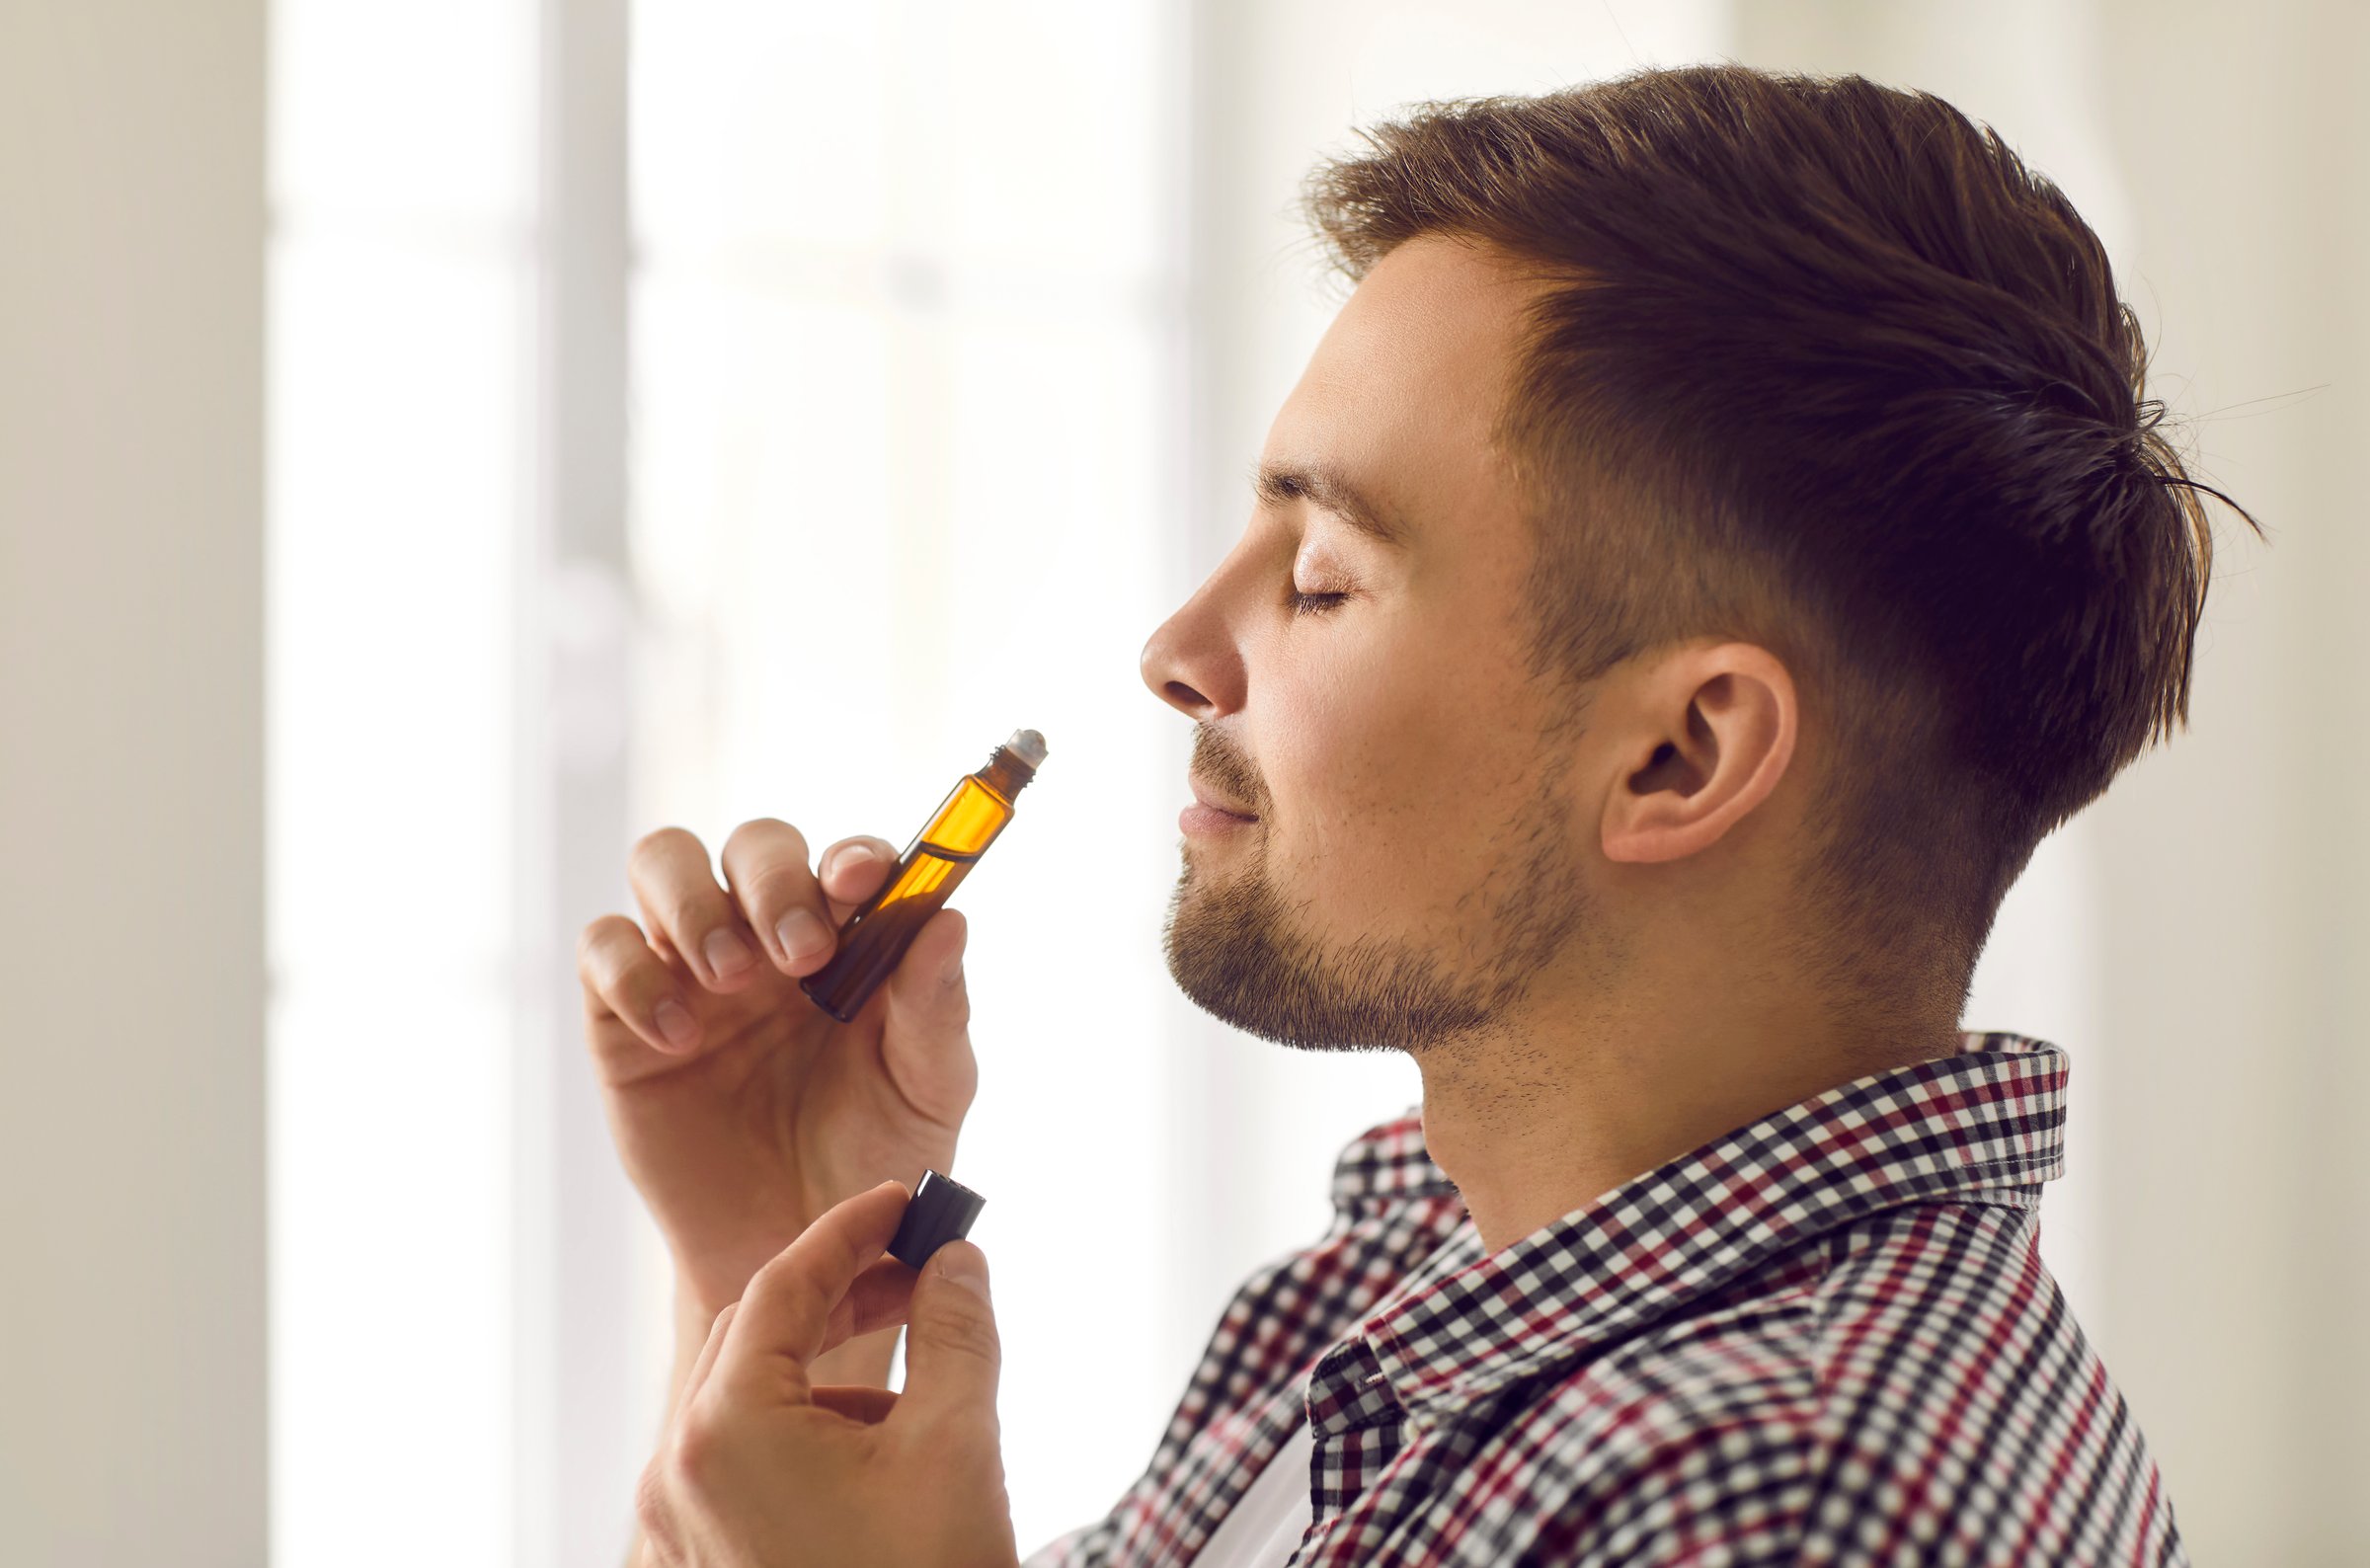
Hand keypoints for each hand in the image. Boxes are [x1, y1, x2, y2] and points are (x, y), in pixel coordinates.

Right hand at [578, 820, 976, 1326]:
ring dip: (695, 904)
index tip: (863, 882)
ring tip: (730, 980)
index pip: (847, 863)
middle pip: (753, 845)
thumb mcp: (927, 1093)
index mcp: (852, 941)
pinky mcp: (625, 1020)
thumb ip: (936, 1007)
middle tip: (799, 955)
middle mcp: (770, 938)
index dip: (853, 858)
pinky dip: (632, 973)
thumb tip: (949, 919)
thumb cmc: (875, 1164)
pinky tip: (677, 1038)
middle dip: (774, 880)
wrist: (795, 1257)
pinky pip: (603, 950)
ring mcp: (693, 971)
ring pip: (663, 863)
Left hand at [635, 1181, 1019, 1567]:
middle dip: (840, 1300)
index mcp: (723, 1432)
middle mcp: (676, 1479)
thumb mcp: (958, 1446)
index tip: (904, 1202)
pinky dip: (805, 1446)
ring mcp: (674, 1538)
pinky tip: (881, 1469)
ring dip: (831, 1382)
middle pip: (751, 1340)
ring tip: (921, 1402)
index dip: (850, 1231)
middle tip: (919, 1276)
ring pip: (746, 1411)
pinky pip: (739, 1476)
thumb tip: (956, 1260)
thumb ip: (956, 1331)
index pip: (780, 1285)